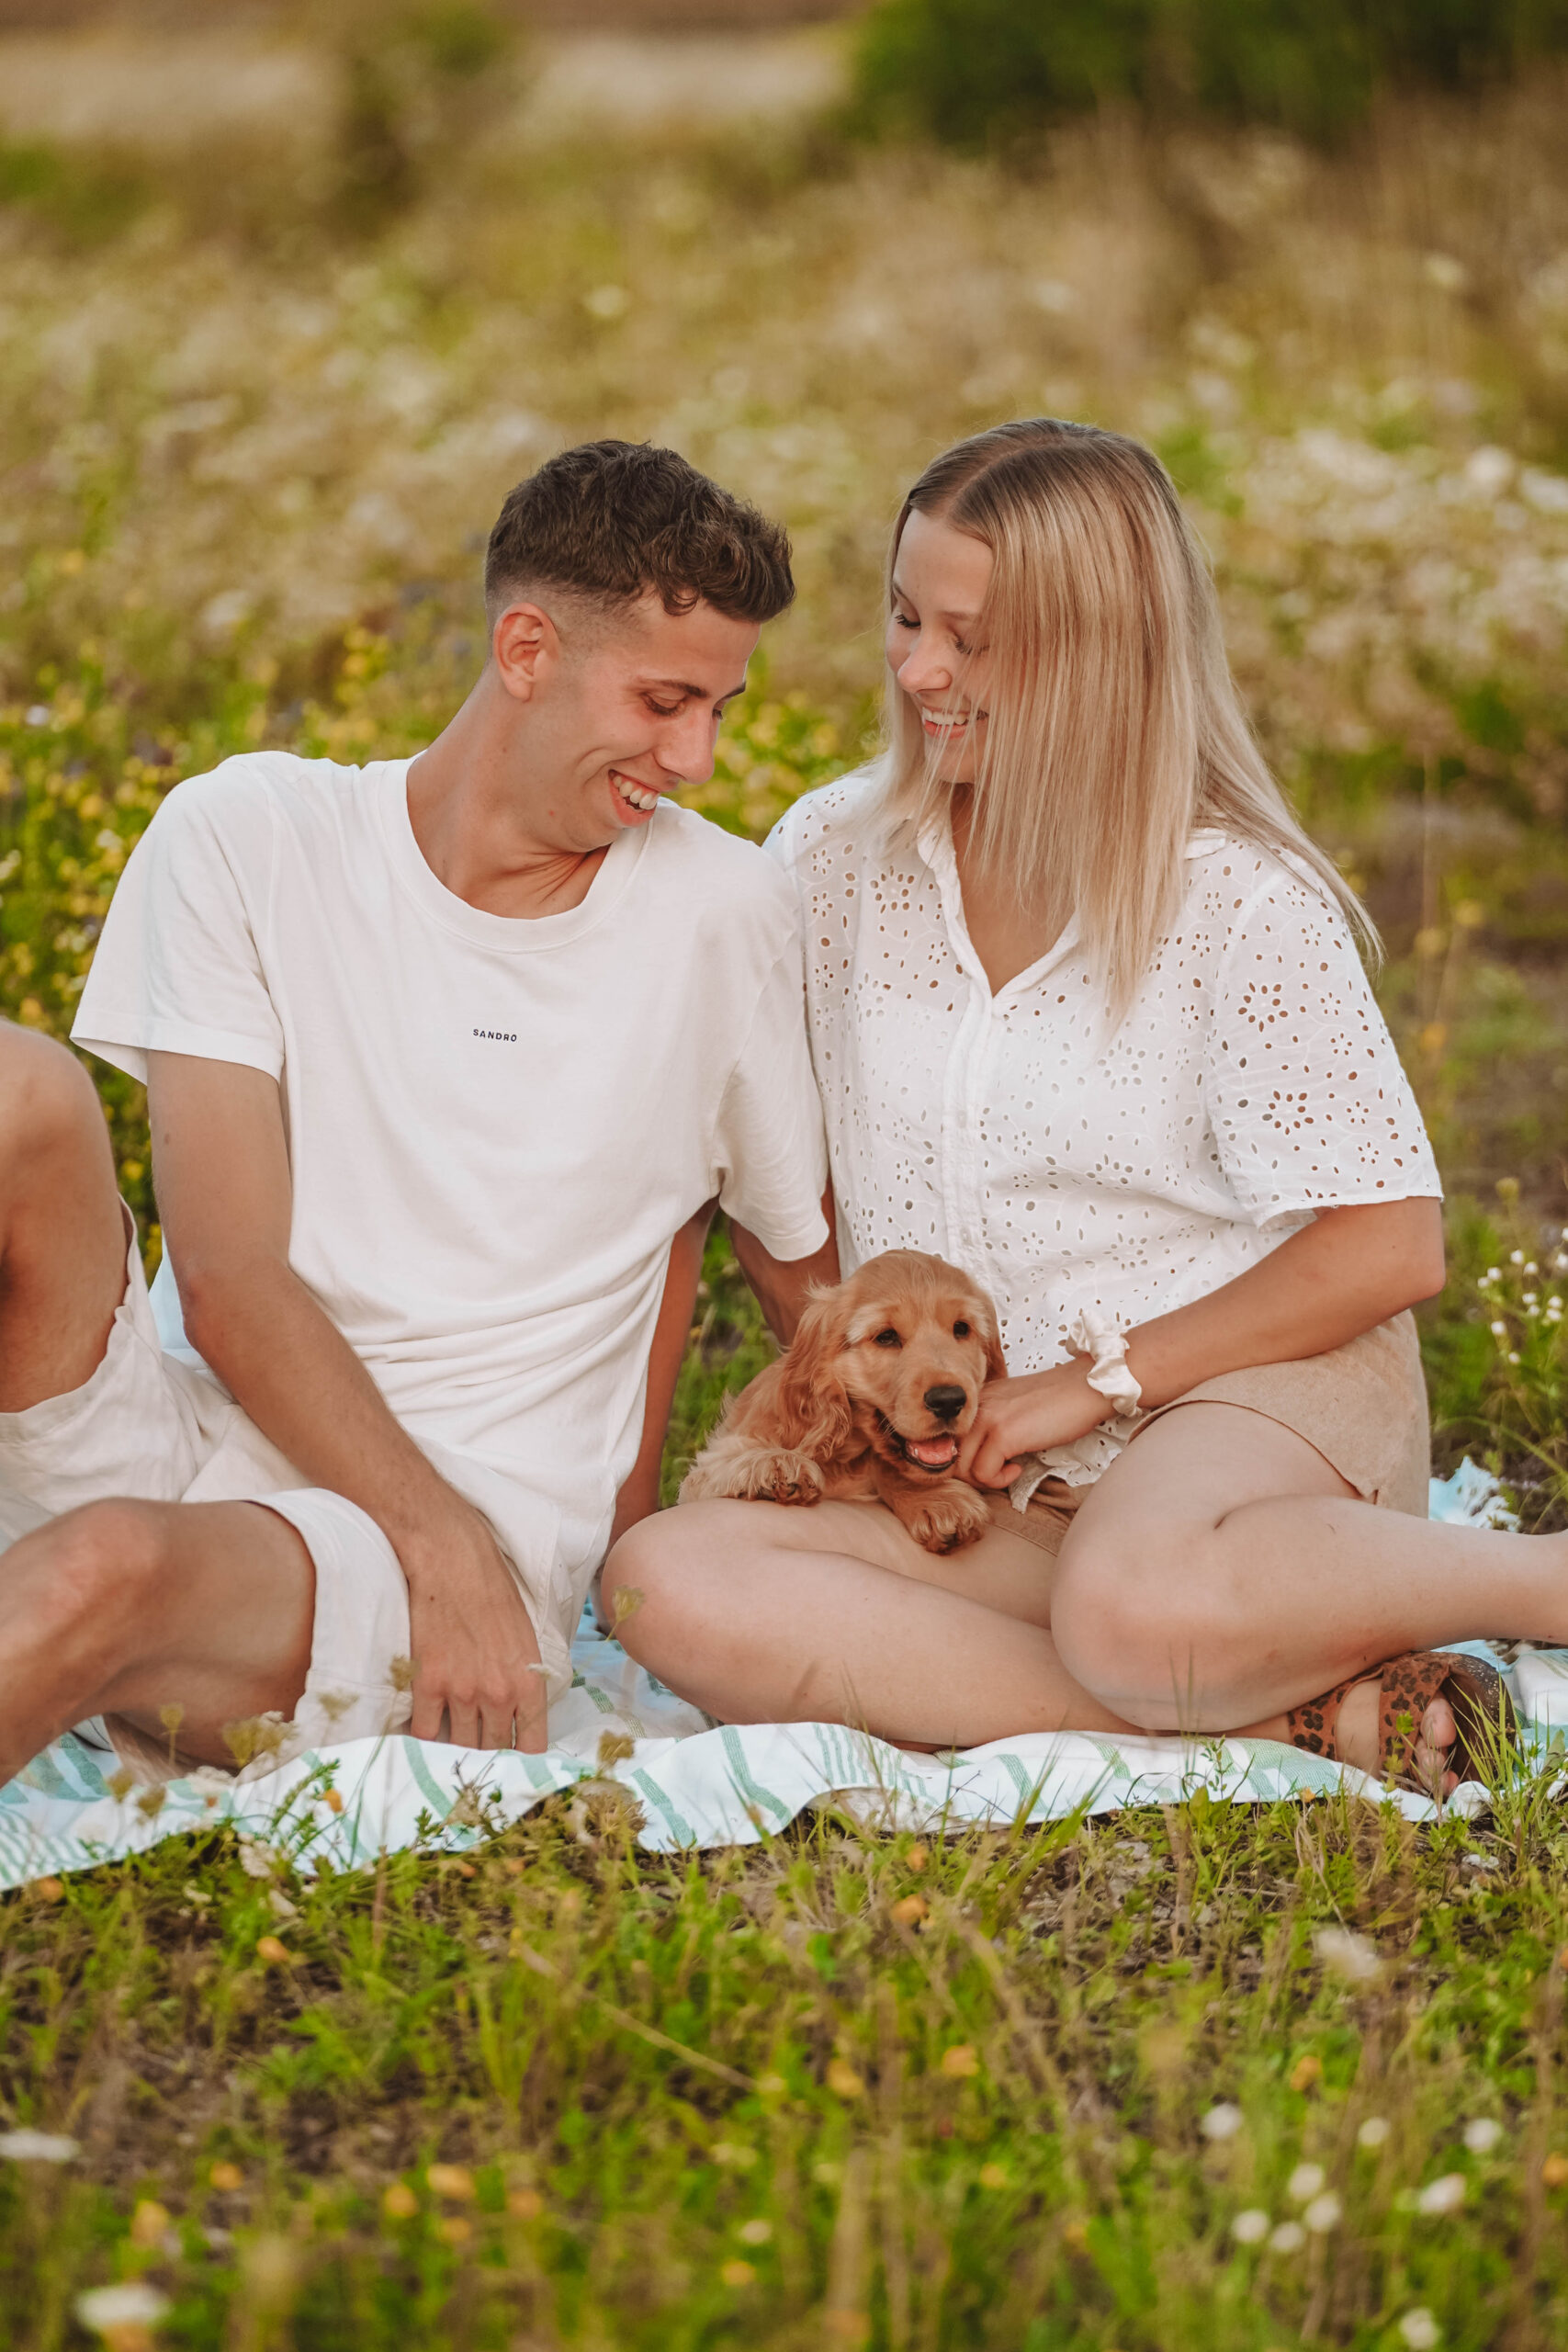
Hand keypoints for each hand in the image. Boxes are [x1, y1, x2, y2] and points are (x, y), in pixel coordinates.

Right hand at [400, 1501, 548, 1751]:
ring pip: (458, 1747)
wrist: (453, 1560)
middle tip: (476, 1763)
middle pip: (493, 1751)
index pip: (531, 1746)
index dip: (521, 1763)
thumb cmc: (493, 1591)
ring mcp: (461, 1691)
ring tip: (447, 1756)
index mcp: (529, 1682)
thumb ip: (522, 1681)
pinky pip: (423, 1732)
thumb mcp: (524, 1638)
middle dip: (485, 1759)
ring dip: (453, 1753)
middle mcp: (498, 1693)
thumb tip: (515, 1716)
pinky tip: (420, 1738)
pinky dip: (420, 1740)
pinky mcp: (427, 1684)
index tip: (511, 1768)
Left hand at [958, 1359, 1108, 1489]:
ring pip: (962, 1468)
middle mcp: (977, 1406)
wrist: (1087, 1386)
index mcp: (979, 1399)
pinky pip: (984, 1473)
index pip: (950, 1439)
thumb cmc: (1061, 1401)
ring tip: (1009, 1469)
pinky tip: (1018, 1468)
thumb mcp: (1016, 1408)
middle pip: (951, 1455)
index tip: (986, 1465)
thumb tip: (978, 1459)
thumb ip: (994, 1426)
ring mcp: (988, 1418)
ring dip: (985, 1479)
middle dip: (972, 1474)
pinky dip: (1000, 1480)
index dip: (963, 1460)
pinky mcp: (1003, 1433)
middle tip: (997, 1472)